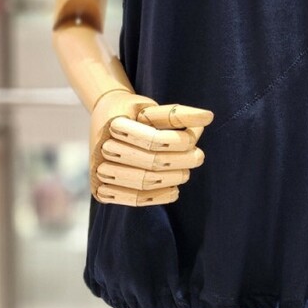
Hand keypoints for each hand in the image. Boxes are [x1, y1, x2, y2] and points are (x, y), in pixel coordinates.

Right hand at [89, 90, 213, 206]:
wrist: (105, 120)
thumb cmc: (135, 113)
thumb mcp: (153, 108)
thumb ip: (178, 114)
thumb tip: (209, 117)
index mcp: (114, 123)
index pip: (153, 140)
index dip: (178, 142)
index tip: (194, 140)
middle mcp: (101, 148)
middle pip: (151, 163)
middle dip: (180, 162)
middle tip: (198, 157)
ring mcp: (98, 171)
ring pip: (143, 183)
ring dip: (171, 179)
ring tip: (186, 173)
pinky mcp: (100, 189)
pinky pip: (132, 200)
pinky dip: (156, 198)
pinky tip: (174, 191)